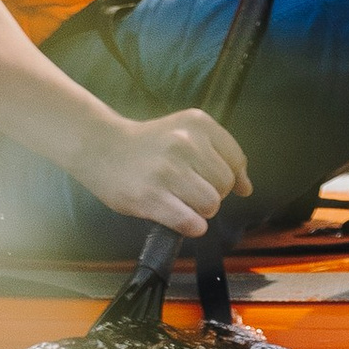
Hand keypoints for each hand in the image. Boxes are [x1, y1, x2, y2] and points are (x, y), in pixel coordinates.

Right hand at [74, 108, 246, 235]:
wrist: (101, 147)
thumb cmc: (150, 144)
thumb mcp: (187, 133)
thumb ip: (221, 155)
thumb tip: (247, 188)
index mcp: (198, 123)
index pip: (236, 160)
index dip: (229, 177)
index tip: (210, 178)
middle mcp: (185, 142)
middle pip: (224, 185)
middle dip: (212, 193)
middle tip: (188, 189)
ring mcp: (167, 170)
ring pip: (210, 205)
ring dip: (200, 211)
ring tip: (181, 201)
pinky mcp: (150, 197)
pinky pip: (190, 222)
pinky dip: (190, 226)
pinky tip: (178, 216)